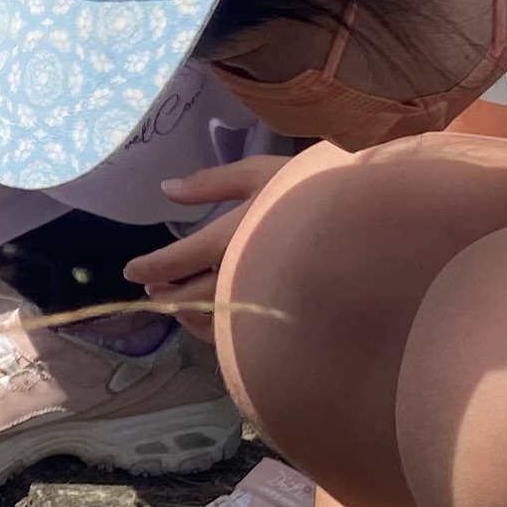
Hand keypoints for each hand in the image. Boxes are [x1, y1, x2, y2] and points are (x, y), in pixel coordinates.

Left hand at [125, 153, 295, 342]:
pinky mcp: (286, 320)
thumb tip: (165, 189)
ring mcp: (266, 302)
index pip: (180, 259)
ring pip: (216, 321)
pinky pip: (245, 334)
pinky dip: (223, 329)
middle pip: (193, 295)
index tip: (132, 271)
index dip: (154, 266)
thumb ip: (210, 182)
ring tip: (181, 307)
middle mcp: (245, 275)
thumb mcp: (261, 172)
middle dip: (168, 294)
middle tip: (154, 291)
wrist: (374, 226)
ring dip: (192, 315)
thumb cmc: (313, 187)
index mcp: (233, 236)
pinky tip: (221, 320)